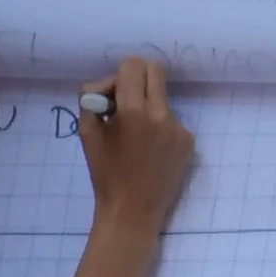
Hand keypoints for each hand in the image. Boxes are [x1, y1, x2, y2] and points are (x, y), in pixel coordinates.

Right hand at [78, 55, 194, 241]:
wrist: (132, 212)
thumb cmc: (106, 174)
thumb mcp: (87, 133)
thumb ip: (93, 99)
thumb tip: (108, 87)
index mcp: (133, 110)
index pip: (134, 64)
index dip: (121, 76)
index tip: (114, 96)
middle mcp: (160, 114)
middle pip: (155, 70)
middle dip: (139, 79)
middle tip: (127, 101)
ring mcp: (178, 128)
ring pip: (162, 98)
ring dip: (148, 107)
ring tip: (137, 138)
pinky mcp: (188, 141)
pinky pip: (172, 121)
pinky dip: (160, 129)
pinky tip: (151, 152)